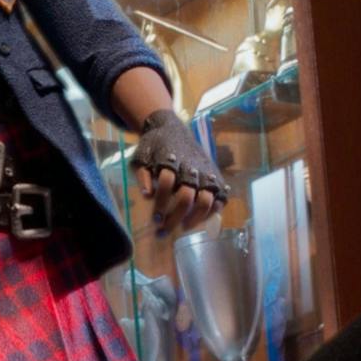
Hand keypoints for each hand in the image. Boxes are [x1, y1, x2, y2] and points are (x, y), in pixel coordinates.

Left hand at [128, 110, 228, 234]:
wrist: (171, 129)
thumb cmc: (154, 147)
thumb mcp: (141, 157)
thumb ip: (142, 175)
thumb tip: (146, 195)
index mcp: (172, 161)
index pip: (167, 183)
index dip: (160, 203)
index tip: (154, 219)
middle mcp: (191, 168)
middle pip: (186, 197)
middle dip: (174, 217)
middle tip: (163, 231)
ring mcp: (206, 173)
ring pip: (206, 201)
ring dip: (194, 219)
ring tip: (183, 227)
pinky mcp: (215, 177)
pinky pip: (220, 199)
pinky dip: (212, 212)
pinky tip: (200, 221)